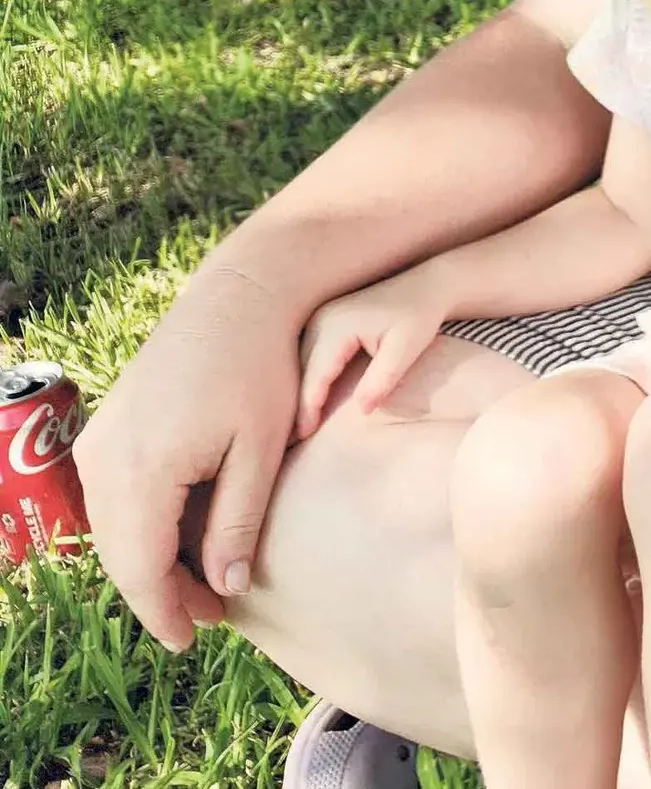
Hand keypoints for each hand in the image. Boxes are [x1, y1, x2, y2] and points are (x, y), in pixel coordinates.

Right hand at [72, 261, 302, 650]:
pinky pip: (117, 497)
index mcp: (142, 470)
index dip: (164, 612)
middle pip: (121, 553)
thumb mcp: (261, 451)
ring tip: (204, 583)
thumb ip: (238, 522)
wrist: (239, 299)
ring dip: (152, 560)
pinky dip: (145, 526)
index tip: (191, 642)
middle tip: (210, 617)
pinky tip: (184, 537)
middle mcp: (105, 458)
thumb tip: (227, 589)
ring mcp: (99, 441)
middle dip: (161, 591)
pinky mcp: (107, 429)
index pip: (140, 568)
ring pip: (116, 528)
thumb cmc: (261, 370)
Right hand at [293, 266, 451, 439]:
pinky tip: (309, 400)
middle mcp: (322, 318)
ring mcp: (320, 317)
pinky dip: (308, 377)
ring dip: (299, 391)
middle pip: (301, 369)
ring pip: (300, 362)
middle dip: (297, 404)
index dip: (308, 407)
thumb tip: (362, 410)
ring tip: (296, 426)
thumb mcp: (407, 349)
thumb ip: (383, 378)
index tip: (304, 435)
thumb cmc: (420, 317)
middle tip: (292, 440)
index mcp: (338, 325)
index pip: (316, 374)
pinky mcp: (325, 320)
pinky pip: (309, 354)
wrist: (427, 285)